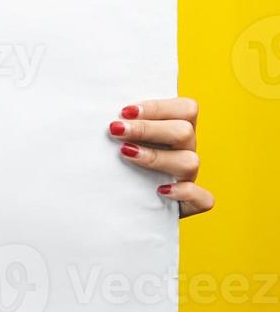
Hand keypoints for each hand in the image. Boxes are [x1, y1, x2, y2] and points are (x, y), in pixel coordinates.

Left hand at [109, 96, 214, 217]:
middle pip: (184, 131)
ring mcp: (188, 177)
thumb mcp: (122, 139)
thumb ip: (123, 124)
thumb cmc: (118, 163)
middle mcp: (185, 151)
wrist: (120, 204)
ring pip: (190, 162)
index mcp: (177, 129)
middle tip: (116, 129)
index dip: (158, 107)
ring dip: (157, 156)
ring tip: (126, 153)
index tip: (124, 112)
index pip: (186, 108)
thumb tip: (108, 116)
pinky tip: (161, 190)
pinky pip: (203, 198)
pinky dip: (186, 193)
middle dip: (147, 128)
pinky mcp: (191, 203)